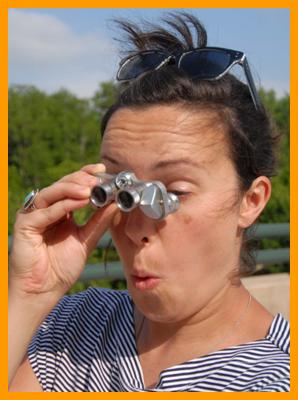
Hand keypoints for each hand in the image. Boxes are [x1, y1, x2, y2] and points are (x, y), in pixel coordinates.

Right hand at [9, 164, 117, 298]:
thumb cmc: (60, 267)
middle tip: (99, 178)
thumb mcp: (86, 240)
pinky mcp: (25, 225)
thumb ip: (99, 222)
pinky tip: (79, 202)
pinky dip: (62, 205)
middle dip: (81, 180)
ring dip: (72, 188)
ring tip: (90, 188)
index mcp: (60, 211)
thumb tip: (116, 203)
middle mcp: (46, 209)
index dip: (86, 175)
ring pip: (51, 193)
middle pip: (62, 185)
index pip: (72, 186)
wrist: (43, 291)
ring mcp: (34, 215)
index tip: (102, 169)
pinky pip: (44, 212)